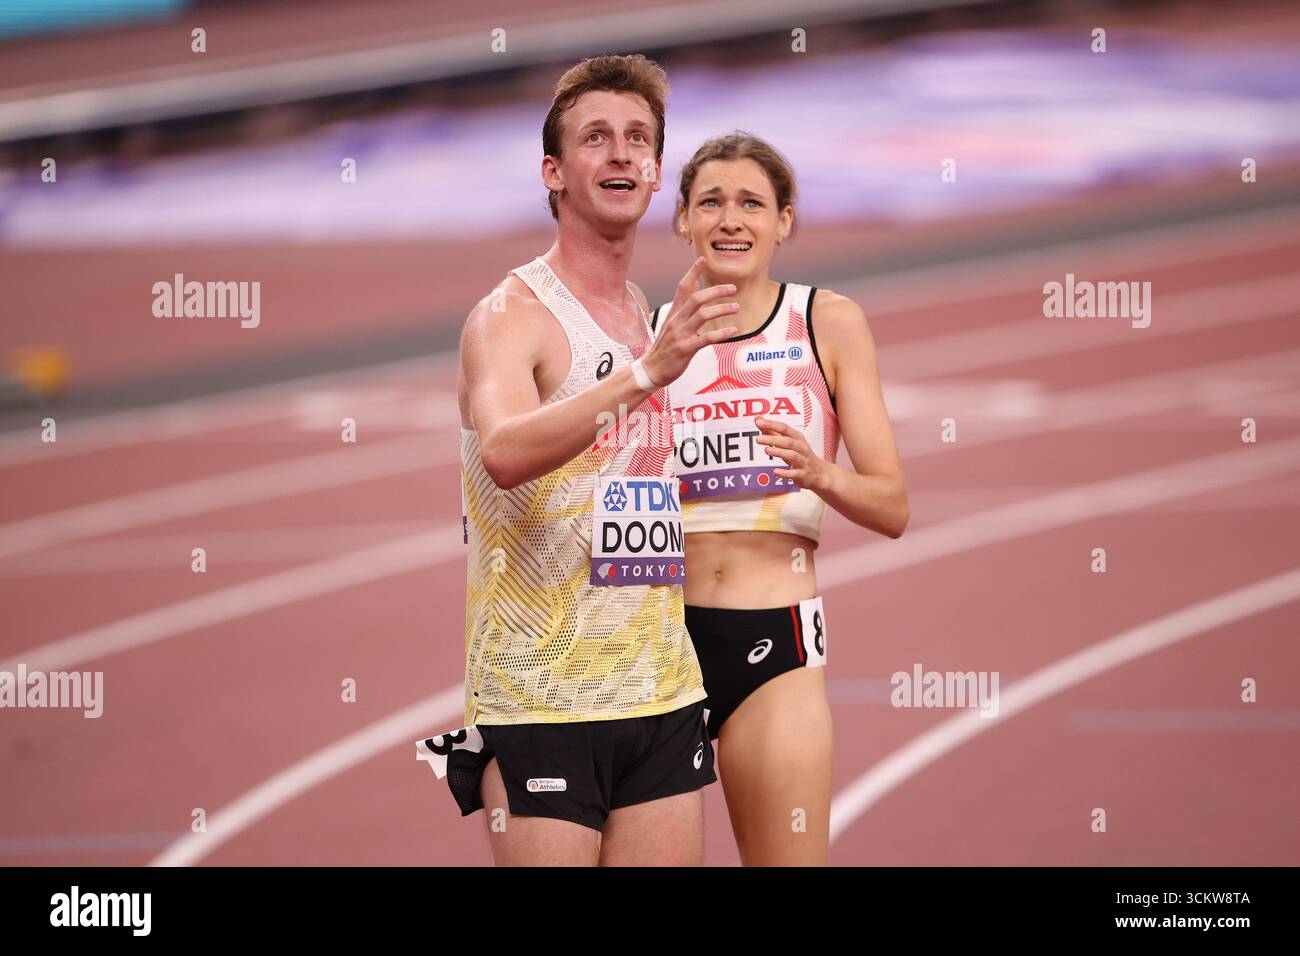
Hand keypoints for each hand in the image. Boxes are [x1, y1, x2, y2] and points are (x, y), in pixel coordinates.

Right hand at [641, 257, 738, 385]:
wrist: (651, 369)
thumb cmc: (664, 347)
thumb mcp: (671, 324)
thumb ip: (684, 308)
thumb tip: (696, 289)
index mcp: (674, 314)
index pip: (682, 288)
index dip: (692, 273)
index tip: (702, 260)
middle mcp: (676, 321)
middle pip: (696, 298)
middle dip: (716, 291)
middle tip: (732, 288)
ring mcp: (680, 334)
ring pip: (703, 315)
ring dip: (722, 309)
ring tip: (736, 308)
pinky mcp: (685, 349)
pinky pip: (706, 338)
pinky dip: (722, 333)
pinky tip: (733, 330)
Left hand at [754, 416, 828, 491]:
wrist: (819, 473)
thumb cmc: (800, 454)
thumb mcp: (788, 441)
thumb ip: (772, 431)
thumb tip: (758, 420)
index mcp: (797, 437)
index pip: (784, 428)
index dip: (771, 424)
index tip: (758, 422)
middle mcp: (801, 447)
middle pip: (787, 441)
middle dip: (773, 439)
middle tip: (758, 439)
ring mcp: (803, 461)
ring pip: (792, 455)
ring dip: (779, 452)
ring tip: (767, 450)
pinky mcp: (802, 474)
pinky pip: (794, 473)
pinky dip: (785, 473)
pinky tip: (775, 471)